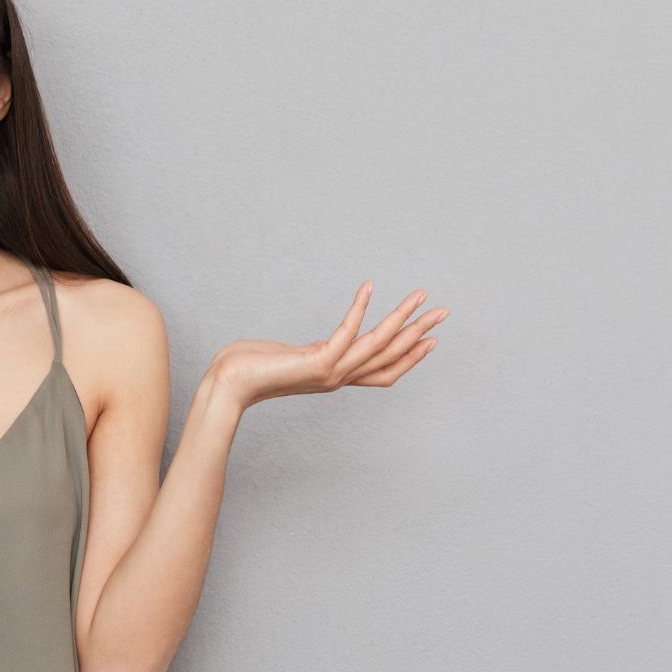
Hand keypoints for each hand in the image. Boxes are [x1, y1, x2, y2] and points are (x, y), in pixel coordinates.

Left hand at [210, 281, 446, 408]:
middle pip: (390, 356)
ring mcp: (329, 371)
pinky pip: (346, 332)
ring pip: (377, 344)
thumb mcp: (292, 358)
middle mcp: (337, 377)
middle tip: (443, 312)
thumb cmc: (250, 368)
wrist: (227, 383)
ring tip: (419, 296)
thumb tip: (324, 346)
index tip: (430, 337)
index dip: (409, 356)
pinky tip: (368, 288)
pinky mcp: (316, 362)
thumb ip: (314, 353)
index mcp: (334, 377)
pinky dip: (359, 309)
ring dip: (401, 318)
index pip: (383, 371)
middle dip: (418, 333)